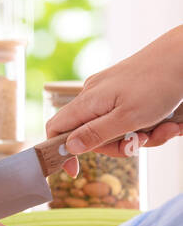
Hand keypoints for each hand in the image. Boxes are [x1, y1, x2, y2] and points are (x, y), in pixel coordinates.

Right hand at [45, 25, 182, 176]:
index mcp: (88, 102)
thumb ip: (96, 134)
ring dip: (140, 136)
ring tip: (166, 129)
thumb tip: (69, 147)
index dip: (61, 152)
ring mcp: (109, 92)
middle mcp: (93, 96)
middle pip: (91, 134)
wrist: (182, 55)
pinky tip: (166, 121)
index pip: (56, 128)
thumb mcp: (128, 118)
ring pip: (114, 127)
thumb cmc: (158, 84)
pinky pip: (127, 117)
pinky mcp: (124, 90)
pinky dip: (146, 124)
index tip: (75, 170)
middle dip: (119, 145)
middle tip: (142, 142)